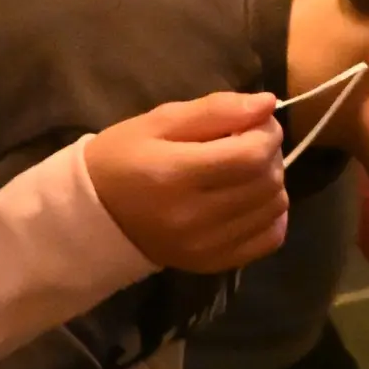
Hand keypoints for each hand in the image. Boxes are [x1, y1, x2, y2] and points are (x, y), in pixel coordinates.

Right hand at [85, 92, 287, 272]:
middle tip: (249, 142)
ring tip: (246, 171)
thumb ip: (215, 110)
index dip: (267, 133)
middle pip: (267, 181)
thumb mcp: (159, 121)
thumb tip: (268, 104)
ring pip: (274, 208)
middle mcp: (194, 217)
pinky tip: (250, 200)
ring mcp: (205, 246)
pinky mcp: (213, 264)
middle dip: (270, 153)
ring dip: (271, 182)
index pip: (252, 155)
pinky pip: (269, 239)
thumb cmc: (122, 158)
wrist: (94, 216)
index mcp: (175, 174)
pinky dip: (270, 215)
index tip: (256, 122)